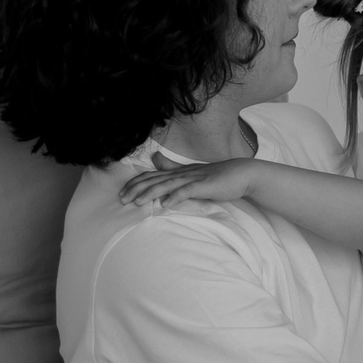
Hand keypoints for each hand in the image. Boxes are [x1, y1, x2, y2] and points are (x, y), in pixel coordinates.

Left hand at [119, 151, 256, 210]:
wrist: (241, 174)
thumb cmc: (216, 176)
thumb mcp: (191, 172)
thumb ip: (172, 167)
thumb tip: (155, 158)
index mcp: (178, 172)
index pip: (152, 176)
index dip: (136, 183)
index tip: (122, 193)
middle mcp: (182, 173)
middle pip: (155, 180)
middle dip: (136, 189)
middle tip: (121, 199)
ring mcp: (193, 179)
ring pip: (167, 185)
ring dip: (151, 193)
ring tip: (137, 202)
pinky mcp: (204, 186)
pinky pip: (187, 191)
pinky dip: (175, 197)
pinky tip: (165, 204)